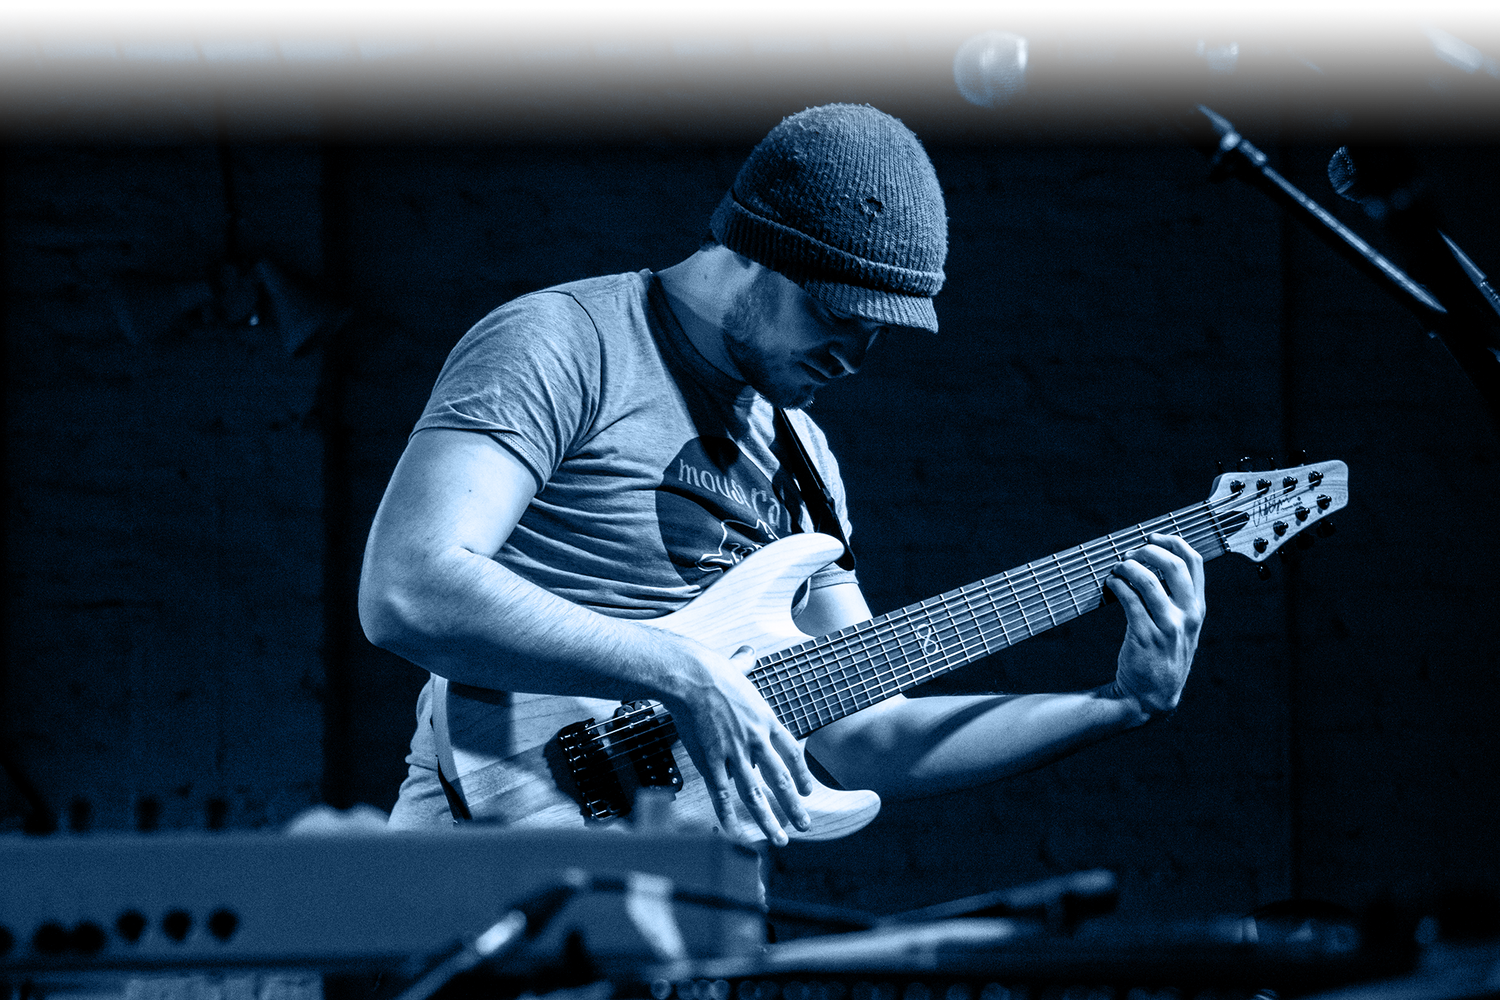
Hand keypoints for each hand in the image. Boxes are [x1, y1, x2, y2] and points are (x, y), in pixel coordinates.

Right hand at [654, 638, 814, 844]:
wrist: (690, 677)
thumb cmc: (711, 669)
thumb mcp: (736, 667)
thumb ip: (745, 664)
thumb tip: (748, 652)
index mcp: (765, 719)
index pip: (792, 752)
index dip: (802, 774)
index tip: (808, 792)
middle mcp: (755, 740)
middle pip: (781, 779)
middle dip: (793, 806)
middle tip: (804, 825)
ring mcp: (734, 753)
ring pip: (756, 794)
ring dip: (769, 820)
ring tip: (779, 839)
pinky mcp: (711, 761)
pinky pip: (722, 794)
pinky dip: (728, 815)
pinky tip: (735, 832)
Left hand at [1105, 533, 1205, 717]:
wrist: (1151, 697)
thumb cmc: (1162, 657)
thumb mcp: (1183, 630)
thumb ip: (1178, 601)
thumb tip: (1155, 561)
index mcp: (1198, 609)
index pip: (1195, 563)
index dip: (1173, 542)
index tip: (1154, 537)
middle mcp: (1188, 616)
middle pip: (1172, 565)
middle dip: (1148, 550)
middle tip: (1130, 552)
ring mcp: (1167, 627)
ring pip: (1147, 580)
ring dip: (1126, 567)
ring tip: (1116, 569)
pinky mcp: (1145, 636)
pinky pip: (1129, 600)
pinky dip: (1117, 585)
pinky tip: (1111, 585)